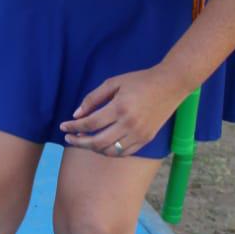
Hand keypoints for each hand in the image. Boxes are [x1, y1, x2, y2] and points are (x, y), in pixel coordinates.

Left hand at [60, 66, 182, 157]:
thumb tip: (76, 115)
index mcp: (120, 107)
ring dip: (93, 149)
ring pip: (110, 151)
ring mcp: (139, 134)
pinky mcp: (146, 139)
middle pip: (97, 142)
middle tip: (69, 138)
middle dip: (79, 142)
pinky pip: (124, 152)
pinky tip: (101, 145)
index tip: (63, 126)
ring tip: (84, 141)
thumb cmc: (140, 80)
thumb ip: (93, 98)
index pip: (90, 123)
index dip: (73, 127)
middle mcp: (129, 124)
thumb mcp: (113, 82)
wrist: (171, 84)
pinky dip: (109, 151)